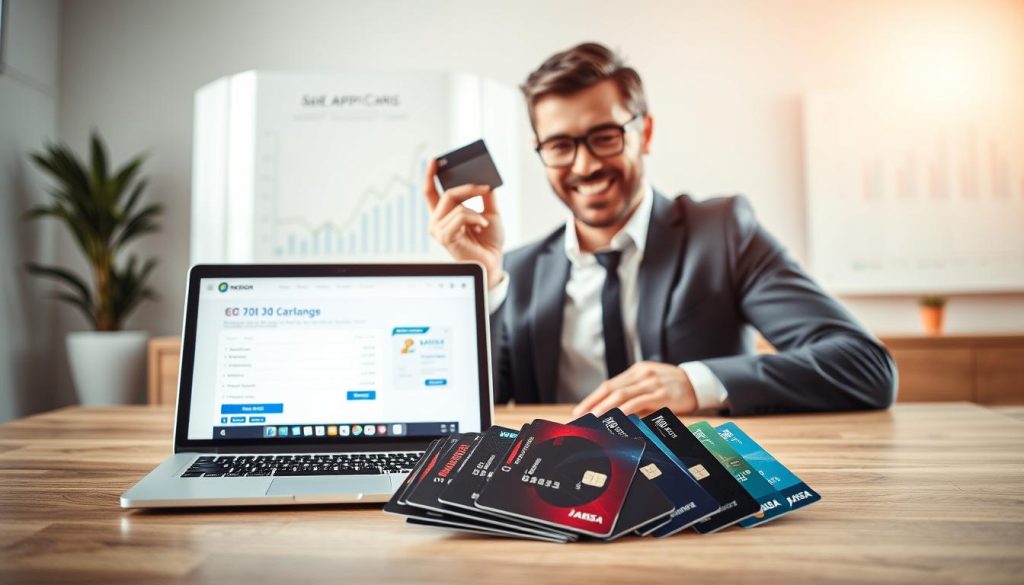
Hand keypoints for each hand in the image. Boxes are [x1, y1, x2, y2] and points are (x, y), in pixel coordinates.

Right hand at [424, 159, 504, 288]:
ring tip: (484, 222)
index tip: (435, 160)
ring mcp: (438, 230)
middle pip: (446, 194)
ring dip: (475, 210)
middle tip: (485, 187)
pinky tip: (481, 227)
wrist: (493, 261)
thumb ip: (485, 195)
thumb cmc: (489, 240)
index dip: (430, 175)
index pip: (430, 192)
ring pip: (455, 205)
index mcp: (444, 214)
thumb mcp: (490, 212)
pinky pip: (460, 216)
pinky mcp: (444, 238)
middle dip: (467, 188)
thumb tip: (483, 178)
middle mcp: (437, 221)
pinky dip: (475, 219)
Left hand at [572, 361, 697, 416]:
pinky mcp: (662, 394)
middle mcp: (642, 374)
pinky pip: (639, 402)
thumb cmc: (672, 387)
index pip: (609, 385)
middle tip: (581, 417)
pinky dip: (626, 409)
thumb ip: (634, 395)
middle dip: (594, 403)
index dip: (593, 397)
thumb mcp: (651, 385)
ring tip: (594, 419)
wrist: (699, 384)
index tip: (580, 410)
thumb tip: (613, 414)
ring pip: (622, 395)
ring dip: (605, 408)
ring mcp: (651, 383)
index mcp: (636, 371)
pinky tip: (617, 417)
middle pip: (611, 389)